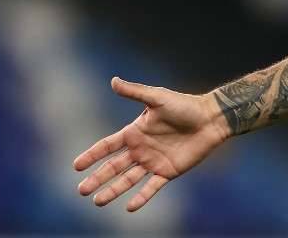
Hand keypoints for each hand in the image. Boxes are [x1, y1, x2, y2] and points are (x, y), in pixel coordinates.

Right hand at [73, 77, 228, 210]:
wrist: (212, 118)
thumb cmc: (185, 105)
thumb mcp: (158, 98)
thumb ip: (135, 92)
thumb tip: (113, 80)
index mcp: (135, 132)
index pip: (107, 146)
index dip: (92, 155)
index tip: (76, 166)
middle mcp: (141, 149)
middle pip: (113, 167)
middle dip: (97, 178)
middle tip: (82, 191)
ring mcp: (153, 161)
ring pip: (128, 179)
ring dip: (113, 190)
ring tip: (98, 202)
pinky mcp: (168, 171)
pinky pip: (152, 187)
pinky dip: (141, 197)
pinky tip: (130, 207)